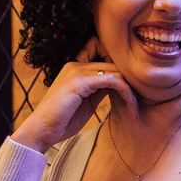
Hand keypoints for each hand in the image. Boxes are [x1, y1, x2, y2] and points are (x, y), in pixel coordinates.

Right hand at [10, 38, 136, 152]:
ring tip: (135, 108)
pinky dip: (126, 92)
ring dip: (131, 89)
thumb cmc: (62, 120)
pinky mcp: (79, 82)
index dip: (116, 62)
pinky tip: (131, 106)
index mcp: (75, 67)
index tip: (127, 84)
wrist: (41, 131)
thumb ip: (100, 89)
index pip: (101, 50)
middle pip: (114, 61)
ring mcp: (77, 71)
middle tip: (138, 100)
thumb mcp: (87, 102)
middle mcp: (76, 65)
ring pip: (116, 70)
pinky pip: (112, 80)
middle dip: (130, 80)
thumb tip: (119, 84)